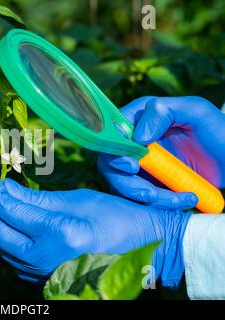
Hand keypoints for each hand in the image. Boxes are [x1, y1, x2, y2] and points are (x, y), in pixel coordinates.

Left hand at [0, 176, 190, 286]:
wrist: (143, 250)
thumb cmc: (116, 218)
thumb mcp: (77, 200)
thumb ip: (38, 199)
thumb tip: (6, 188)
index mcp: (59, 233)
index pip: (14, 212)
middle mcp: (47, 258)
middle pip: (1, 234)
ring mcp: (46, 274)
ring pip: (5, 250)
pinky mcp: (47, 280)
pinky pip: (17, 262)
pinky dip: (7, 244)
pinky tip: (6, 228)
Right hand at [98, 96, 224, 209]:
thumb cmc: (221, 133)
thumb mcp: (197, 113)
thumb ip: (164, 112)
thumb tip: (137, 137)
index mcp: (141, 117)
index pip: (112, 133)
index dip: (115, 151)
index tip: (133, 166)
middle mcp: (135, 140)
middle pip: (111, 163)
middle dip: (127, 182)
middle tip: (149, 193)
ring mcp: (141, 162)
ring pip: (123, 183)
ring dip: (145, 196)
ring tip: (176, 200)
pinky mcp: (148, 181)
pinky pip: (139, 196)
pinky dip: (158, 203)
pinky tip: (182, 200)